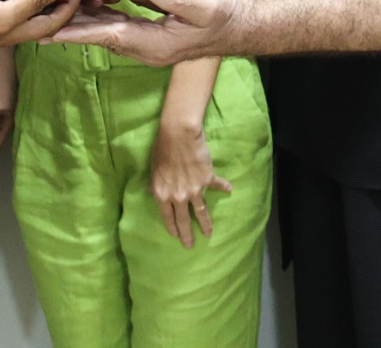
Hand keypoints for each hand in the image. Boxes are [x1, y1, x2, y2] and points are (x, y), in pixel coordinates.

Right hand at [0, 0, 81, 44]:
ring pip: (39, 31)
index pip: (40, 0)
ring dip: (55, 15)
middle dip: (67, 9)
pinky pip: (27, 29)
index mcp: (3, 19)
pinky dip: (40, 17)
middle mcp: (6, 35)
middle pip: (48, 26)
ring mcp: (1, 39)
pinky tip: (45, 4)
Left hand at [50, 0, 240, 65]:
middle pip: (100, 36)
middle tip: (39, 23)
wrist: (236, 28)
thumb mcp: (200, 3)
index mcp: (154, 44)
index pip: (108, 36)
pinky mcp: (150, 36)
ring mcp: (147, 44)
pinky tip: (87, 3)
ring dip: (82, 21)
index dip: (78, 33)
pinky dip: (100, 16)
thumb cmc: (221, 16)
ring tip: (55, 10)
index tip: (51, 32)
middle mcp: (145, 49)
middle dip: (70, 29)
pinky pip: (118, 26)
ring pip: (106, 31)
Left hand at [150, 119, 230, 247]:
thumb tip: (150, 192)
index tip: (175, 236)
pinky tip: (229, 189)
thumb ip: (154, 183)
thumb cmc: (162, 149)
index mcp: (163, 195)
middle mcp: (179, 197)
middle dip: (187, 235)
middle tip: (190, 245)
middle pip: (184, 220)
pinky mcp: (208, 180)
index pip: (167, 217)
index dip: (172, 227)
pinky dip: (224, 187)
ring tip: (209, 233)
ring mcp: (195, 190)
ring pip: (201, 212)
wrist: (179, 135)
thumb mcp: (153, 168)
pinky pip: (217, 185)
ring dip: (206, 224)